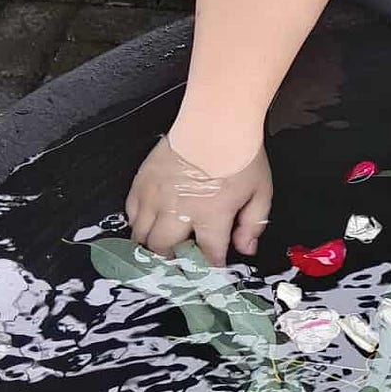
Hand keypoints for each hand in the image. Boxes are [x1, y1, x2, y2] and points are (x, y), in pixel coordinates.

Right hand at [124, 133, 272, 267]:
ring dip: (152, 245)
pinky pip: (130, 211)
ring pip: (141, 236)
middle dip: (173, 261)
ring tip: (162, 246)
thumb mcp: (260, 192)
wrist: (214, 121)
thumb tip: (246, 249)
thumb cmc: (241, 155)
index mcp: (210, 217)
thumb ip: (252, 224)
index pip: (207, 256)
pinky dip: (138, 222)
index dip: (209, 267)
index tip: (210, 271)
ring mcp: (155, 196)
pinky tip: (150, 222)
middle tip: (181, 260)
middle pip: (164, 250)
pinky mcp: (142, 181)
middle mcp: (177, 211)